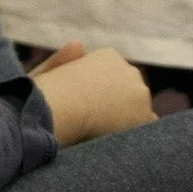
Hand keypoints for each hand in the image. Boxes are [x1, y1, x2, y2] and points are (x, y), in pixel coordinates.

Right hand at [29, 44, 153, 144]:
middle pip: (131, 94)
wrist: (58, 107)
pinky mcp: (144, 115)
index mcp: (108, 56)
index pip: (115, 80)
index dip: (102, 99)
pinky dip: (135, 137)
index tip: (89, 112)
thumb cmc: (45, 91)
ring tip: (105, 139)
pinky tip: (117, 146)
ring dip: (128, 123)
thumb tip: (79, 45)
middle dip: (120, 109)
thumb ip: (65, 59)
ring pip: (140, 112)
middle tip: (98, 128)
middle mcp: (129, 70)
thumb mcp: (49, 71)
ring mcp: (139, 92)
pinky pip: (147, 130)